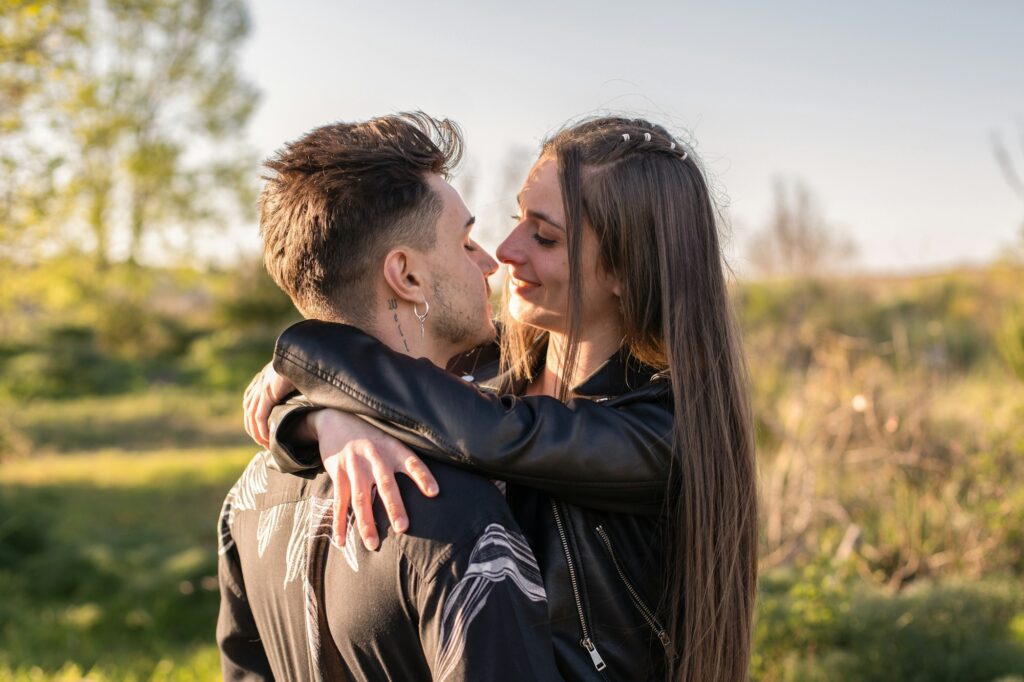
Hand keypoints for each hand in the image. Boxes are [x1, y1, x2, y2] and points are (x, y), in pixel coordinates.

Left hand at [243, 361, 295, 447]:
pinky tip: (267, 439)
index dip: (256, 422)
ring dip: (258, 433)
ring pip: (253, 418)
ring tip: (266, 445)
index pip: (251, 405)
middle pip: (249, 413)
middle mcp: (257, 385)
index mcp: (261, 380)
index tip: (264, 434)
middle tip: (264, 444)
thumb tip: (300, 399)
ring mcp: (260, 389)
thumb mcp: (292, 378)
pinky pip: (260, 417)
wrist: (300, 356)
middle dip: (255, 430)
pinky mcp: (267, 393)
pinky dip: (262, 429)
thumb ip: (289, 388)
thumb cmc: (301, 367)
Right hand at [312, 409, 438, 550]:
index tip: (434, 492)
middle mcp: (374, 456)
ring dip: (366, 522)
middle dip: (394, 506)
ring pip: (361, 498)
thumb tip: (433, 489)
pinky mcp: (337, 472)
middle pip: (386, 484)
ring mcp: (354, 465)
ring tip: (373, 544)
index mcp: (392, 448)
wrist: (335, 419)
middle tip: (403, 527)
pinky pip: (339, 501)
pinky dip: (339, 522)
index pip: (412, 462)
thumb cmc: (372, 437)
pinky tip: (341, 540)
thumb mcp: (390, 440)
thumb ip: (405, 461)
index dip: (423, 476)